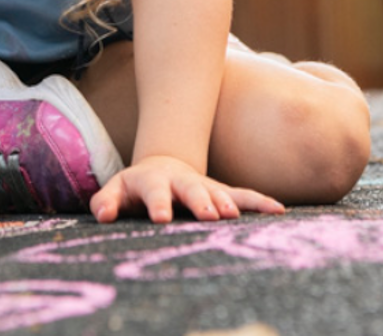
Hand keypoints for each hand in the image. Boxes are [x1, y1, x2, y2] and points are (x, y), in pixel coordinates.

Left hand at [89, 155, 284, 223]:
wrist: (163, 165)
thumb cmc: (135, 187)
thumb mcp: (117, 190)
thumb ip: (106, 202)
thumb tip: (103, 216)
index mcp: (153, 180)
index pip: (154, 192)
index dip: (159, 203)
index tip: (162, 218)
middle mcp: (182, 181)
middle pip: (192, 190)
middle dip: (201, 202)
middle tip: (210, 216)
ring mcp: (204, 186)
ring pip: (220, 192)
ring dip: (229, 203)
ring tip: (235, 217)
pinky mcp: (222, 193)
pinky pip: (243, 196)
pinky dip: (260, 202)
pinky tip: (278, 210)